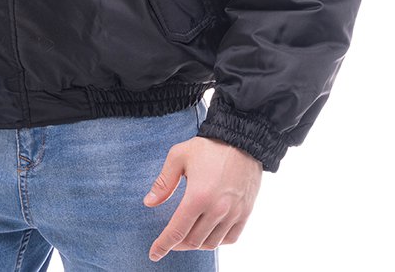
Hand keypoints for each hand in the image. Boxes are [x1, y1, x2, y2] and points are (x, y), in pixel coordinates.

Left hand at [143, 135, 261, 260]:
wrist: (242, 139)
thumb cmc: (208, 147)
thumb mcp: (178, 156)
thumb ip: (163, 182)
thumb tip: (149, 203)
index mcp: (197, 196)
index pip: (177, 231)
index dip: (163, 245)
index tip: (154, 254)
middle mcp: (217, 209)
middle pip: (193, 241)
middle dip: (177, 244)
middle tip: (169, 239)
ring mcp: (233, 213)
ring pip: (211, 243)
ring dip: (196, 243)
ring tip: (187, 235)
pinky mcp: (245, 213)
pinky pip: (230, 238)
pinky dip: (216, 241)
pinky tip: (208, 233)